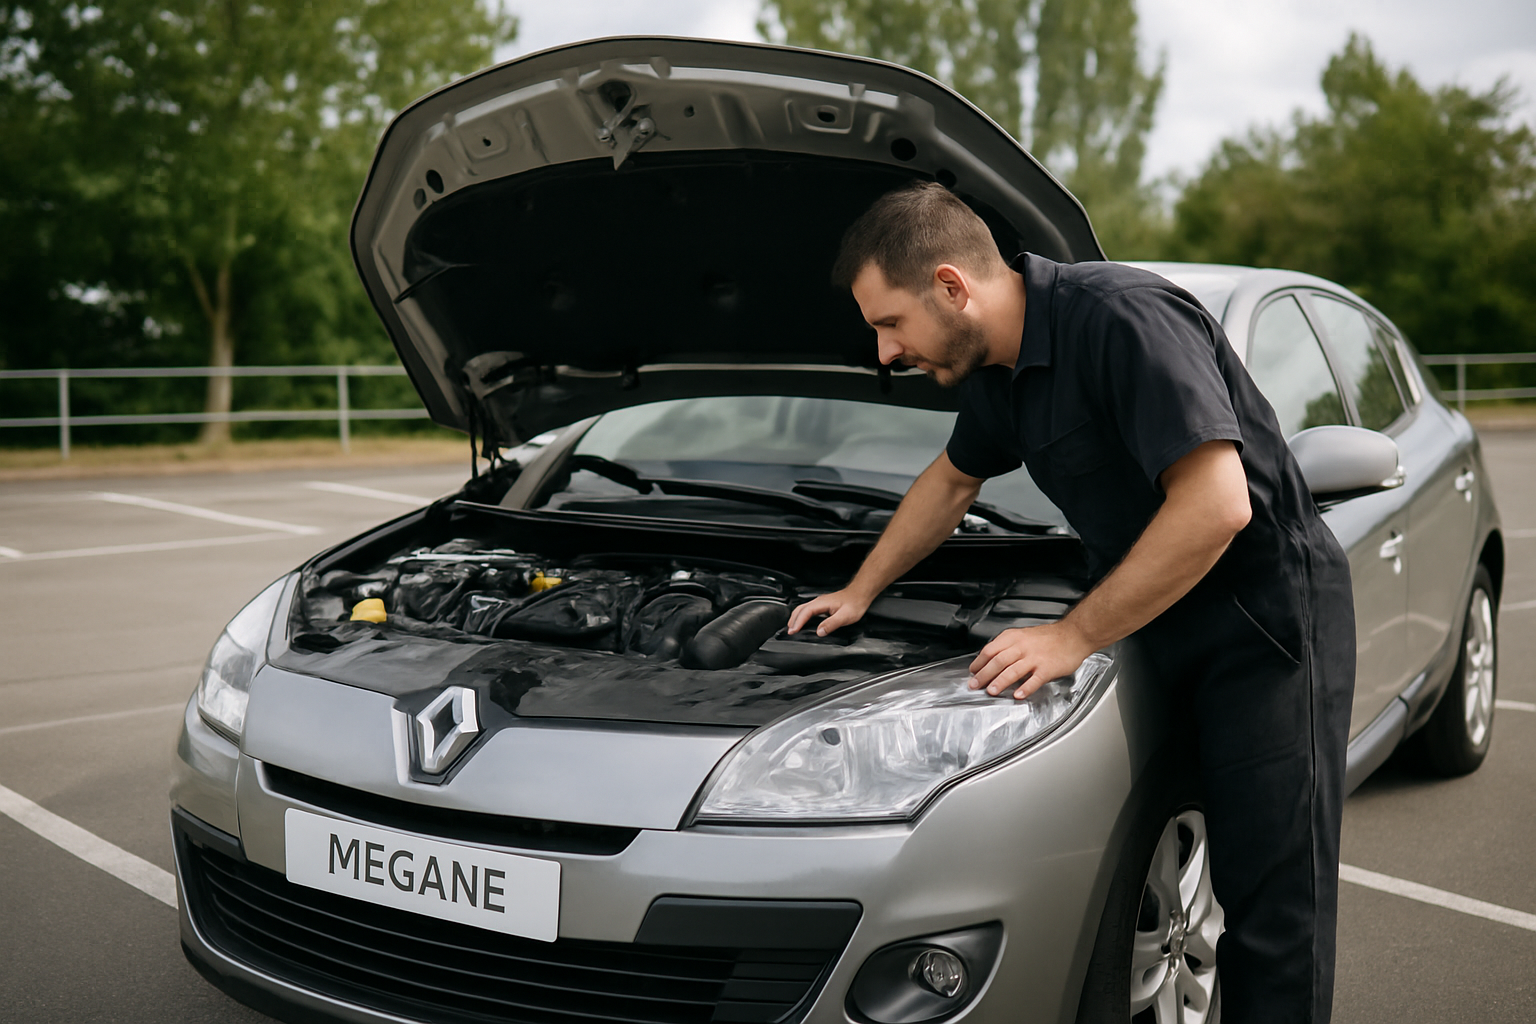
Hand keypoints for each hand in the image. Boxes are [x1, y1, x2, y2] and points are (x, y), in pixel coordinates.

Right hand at [787, 588, 871, 636]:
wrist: (860, 594)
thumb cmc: (854, 604)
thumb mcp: (844, 617)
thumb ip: (831, 624)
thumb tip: (819, 631)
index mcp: (822, 603)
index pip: (805, 613)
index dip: (798, 622)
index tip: (792, 631)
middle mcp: (819, 601)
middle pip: (800, 609)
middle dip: (793, 620)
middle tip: (789, 631)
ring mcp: (821, 602)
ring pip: (803, 609)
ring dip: (796, 618)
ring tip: (792, 627)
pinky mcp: (823, 605)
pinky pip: (808, 610)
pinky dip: (802, 616)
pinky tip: (803, 621)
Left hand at [969, 621, 1094, 699]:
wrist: (1074, 634)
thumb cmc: (1049, 637)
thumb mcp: (1023, 635)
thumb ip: (1008, 646)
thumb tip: (991, 660)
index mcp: (1014, 638)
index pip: (990, 649)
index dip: (979, 662)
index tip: (973, 671)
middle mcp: (1023, 646)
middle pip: (998, 661)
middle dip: (984, 674)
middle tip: (975, 685)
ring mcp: (1035, 658)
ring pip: (1013, 670)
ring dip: (1000, 681)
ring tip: (991, 691)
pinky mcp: (1047, 668)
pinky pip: (1034, 680)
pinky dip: (1025, 688)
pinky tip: (1018, 695)